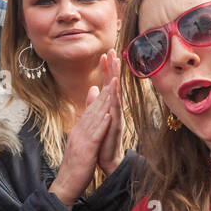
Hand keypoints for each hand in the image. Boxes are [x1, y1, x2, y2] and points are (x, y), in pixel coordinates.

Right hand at [49, 72, 117, 206]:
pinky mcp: (86, 150)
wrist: (67, 184)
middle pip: (93, 108)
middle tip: (113, 74)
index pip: (92, 108)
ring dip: (104, 103)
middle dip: (104, 90)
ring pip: (95, 118)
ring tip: (113, 88)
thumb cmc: (76, 164)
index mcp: (79, 129)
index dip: (102, 93)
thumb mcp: (81, 143)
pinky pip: (95, 135)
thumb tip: (88, 128)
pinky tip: (108, 115)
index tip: (111, 78)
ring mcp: (81, 140)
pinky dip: (102, 124)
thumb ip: (85, 129)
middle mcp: (79, 131)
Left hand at [96, 50, 125, 175]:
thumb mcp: (97, 118)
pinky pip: (116, 107)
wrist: (108, 160)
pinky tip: (115, 85)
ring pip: (117, 92)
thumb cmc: (103, 141)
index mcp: (109, 106)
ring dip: (115, 76)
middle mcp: (115, 108)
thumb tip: (94, 88)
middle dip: (112, 67)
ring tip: (115, 62)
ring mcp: (117, 115)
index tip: (105, 53)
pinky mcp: (116, 123)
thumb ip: (95, 103)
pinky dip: (115, 95)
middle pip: (114, 84)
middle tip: (112, 50)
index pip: (107, 84)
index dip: (106, 69)